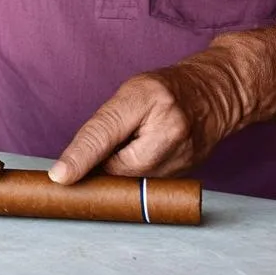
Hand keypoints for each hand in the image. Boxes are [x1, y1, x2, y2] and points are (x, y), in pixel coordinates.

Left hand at [48, 48, 245, 183]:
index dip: (80, 157)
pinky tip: (155, 153)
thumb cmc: (166, 89)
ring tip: (144, 141)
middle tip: (121, 140)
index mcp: (149, 99)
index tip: (60, 177)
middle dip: (108, 161)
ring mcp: (182, 157)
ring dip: (126, 170)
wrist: (215, 95)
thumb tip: (75, 165)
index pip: (105, 132)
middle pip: (117, 167)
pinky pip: (148, 184)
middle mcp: (168, 130)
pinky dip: (142, 175)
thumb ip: (105, 125)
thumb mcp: (131, 92)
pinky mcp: (185, 175)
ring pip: (132, 180)